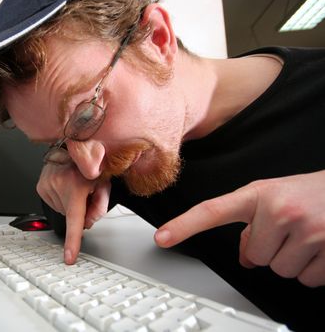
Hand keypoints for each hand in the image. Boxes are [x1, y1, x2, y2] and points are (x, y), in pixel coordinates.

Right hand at [37, 162, 109, 263]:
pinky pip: (52, 203)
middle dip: (79, 210)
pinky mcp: (40, 186)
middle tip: (84, 192)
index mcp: (77, 187)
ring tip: (74, 186)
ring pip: (61, 210)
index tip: (69, 257)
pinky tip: (65, 186)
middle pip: (70, 216)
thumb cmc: (90, 164)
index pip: (75, 220)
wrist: (73, 147)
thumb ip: (100, 206)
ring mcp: (47, 184)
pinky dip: (60, 198)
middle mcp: (58, 185)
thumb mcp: (104, 184)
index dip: (73, 241)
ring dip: (69, 203)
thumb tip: (88, 223)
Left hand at [154, 170, 324, 286]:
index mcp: (259, 194)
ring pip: (279, 270)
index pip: (212, 210)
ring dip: (291, 260)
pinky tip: (320, 247)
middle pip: (253, 257)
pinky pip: (306, 279)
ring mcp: (306, 229)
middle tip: (288, 230)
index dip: (185, 225)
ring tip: (306, 235)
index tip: (162, 237)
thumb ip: (252, 221)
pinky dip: (312, 269)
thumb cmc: (309, 193)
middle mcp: (279, 210)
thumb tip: (245, 258)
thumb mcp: (274, 197)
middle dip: (269, 250)